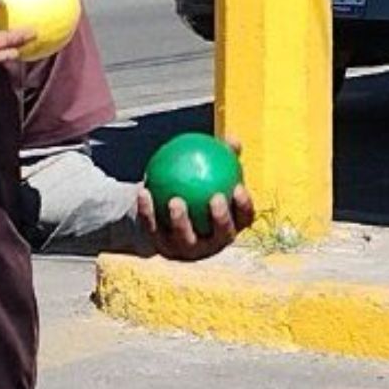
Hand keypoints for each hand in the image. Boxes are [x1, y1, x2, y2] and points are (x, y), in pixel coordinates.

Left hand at [136, 134, 255, 261]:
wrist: (161, 214)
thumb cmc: (194, 188)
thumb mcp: (208, 173)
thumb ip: (222, 158)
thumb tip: (232, 138)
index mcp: (228, 226)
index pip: (243, 220)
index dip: (244, 208)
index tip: (239, 187)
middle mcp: (212, 244)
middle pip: (221, 236)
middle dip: (220, 220)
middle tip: (214, 198)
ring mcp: (187, 250)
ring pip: (185, 239)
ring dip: (181, 221)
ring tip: (176, 200)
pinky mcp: (162, 249)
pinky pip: (154, 229)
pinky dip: (148, 211)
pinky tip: (144, 192)